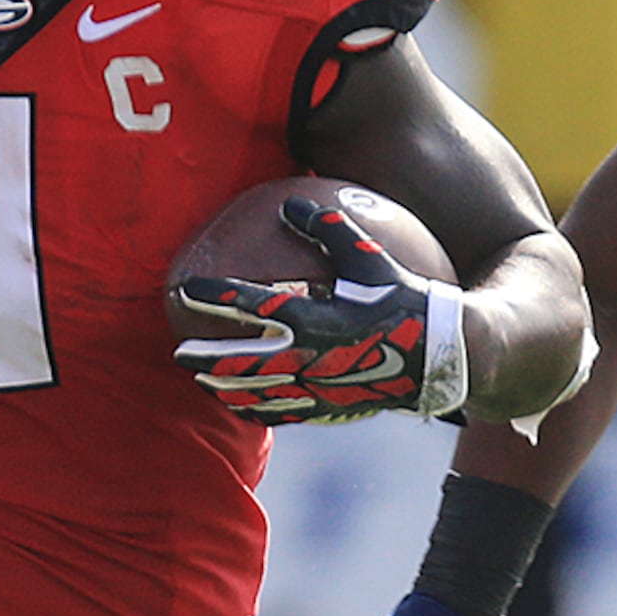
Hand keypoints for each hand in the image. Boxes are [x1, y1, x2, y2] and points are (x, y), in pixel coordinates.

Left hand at [174, 198, 460, 422]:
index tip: (185, 288)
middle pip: (245, 361)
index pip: (255, 307)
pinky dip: (253, 408)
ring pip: (258, 392)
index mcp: (318, 318)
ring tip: (196, 378)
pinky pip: (282, 413)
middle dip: (208, 357)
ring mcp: (318, 388)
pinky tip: (234, 404)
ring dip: (223, 386)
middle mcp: (312, 358)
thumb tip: (290, 202)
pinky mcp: (328, 407)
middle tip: (177, 350)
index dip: (218, 298)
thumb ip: (328, 229)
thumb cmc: (402, 297)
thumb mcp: (368, 259)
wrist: (439, 354)